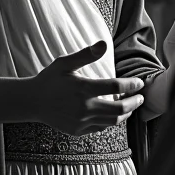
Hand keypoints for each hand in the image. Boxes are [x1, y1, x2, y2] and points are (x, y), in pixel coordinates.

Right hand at [28, 41, 144, 135]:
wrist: (33, 102)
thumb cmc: (50, 79)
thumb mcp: (65, 62)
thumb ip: (86, 54)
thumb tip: (104, 44)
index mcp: (83, 88)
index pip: (116, 87)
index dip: (131, 85)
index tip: (139, 82)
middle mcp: (84, 108)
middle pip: (119, 109)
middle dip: (134, 103)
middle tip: (141, 97)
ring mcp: (81, 121)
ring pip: (112, 122)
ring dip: (125, 114)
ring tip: (131, 106)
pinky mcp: (78, 130)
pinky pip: (101, 128)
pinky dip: (111, 121)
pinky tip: (114, 114)